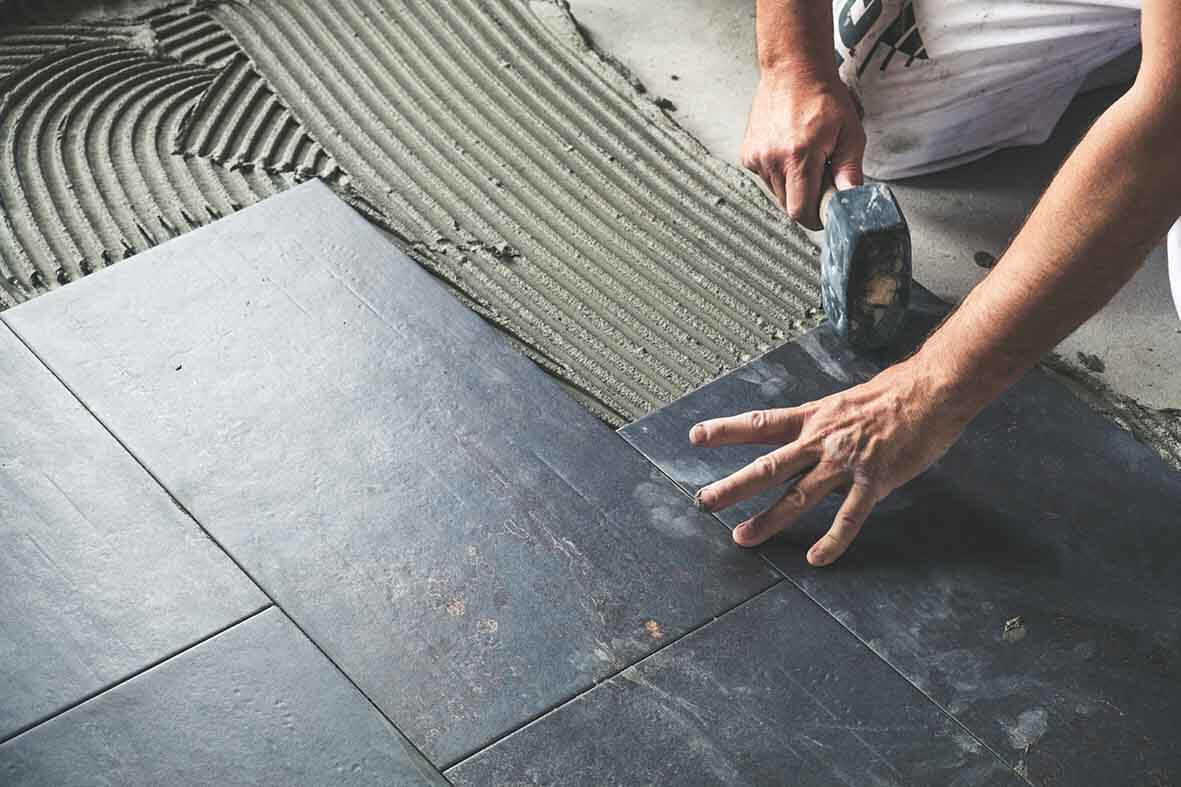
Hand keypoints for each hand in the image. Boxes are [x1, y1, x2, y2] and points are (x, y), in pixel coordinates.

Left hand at [688, 360, 972, 565]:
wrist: (934, 388)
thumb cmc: (896, 393)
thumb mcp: (848, 402)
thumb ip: (826, 425)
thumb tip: (811, 438)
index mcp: (814, 417)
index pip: (761, 423)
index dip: (727, 429)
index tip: (696, 437)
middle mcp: (822, 439)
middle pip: (768, 465)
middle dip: (734, 485)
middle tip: (703, 501)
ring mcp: (846, 462)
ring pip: (798, 495)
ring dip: (767, 519)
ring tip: (742, 537)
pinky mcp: (875, 480)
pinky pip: (849, 517)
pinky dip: (832, 540)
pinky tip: (816, 558)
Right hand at [741, 68, 865, 228]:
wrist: (792, 69)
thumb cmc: (823, 97)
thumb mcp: (850, 133)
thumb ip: (851, 171)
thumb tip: (853, 199)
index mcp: (799, 156)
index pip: (800, 211)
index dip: (815, 217)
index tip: (826, 210)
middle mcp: (772, 159)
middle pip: (788, 206)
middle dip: (807, 199)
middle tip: (822, 174)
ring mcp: (757, 157)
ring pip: (777, 193)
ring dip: (793, 186)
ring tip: (806, 158)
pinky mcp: (748, 154)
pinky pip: (766, 179)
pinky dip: (780, 174)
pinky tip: (789, 151)